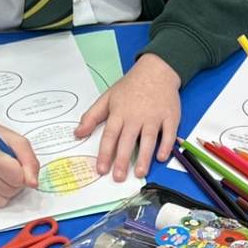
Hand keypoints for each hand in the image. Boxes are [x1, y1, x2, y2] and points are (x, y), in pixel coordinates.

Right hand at [0, 120, 40, 206]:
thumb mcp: (18, 142)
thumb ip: (30, 162)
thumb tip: (33, 184)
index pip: (17, 177)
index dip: (22, 171)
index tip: (16, 162)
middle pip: (11, 190)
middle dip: (15, 181)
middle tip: (7, 167)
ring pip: (5, 198)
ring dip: (8, 188)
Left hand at [77, 54, 180, 179]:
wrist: (157, 70)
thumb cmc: (131, 86)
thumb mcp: (107, 98)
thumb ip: (91, 117)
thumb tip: (77, 133)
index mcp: (119, 112)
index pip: (110, 136)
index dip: (105, 153)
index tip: (101, 169)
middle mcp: (136, 116)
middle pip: (127, 141)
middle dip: (122, 160)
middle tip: (118, 177)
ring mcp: (154, 117)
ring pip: (148, 139)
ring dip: (144, 157)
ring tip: (139, 173)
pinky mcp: (170, 117)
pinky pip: (168, 134)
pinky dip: (166, 145)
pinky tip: (161, 157)